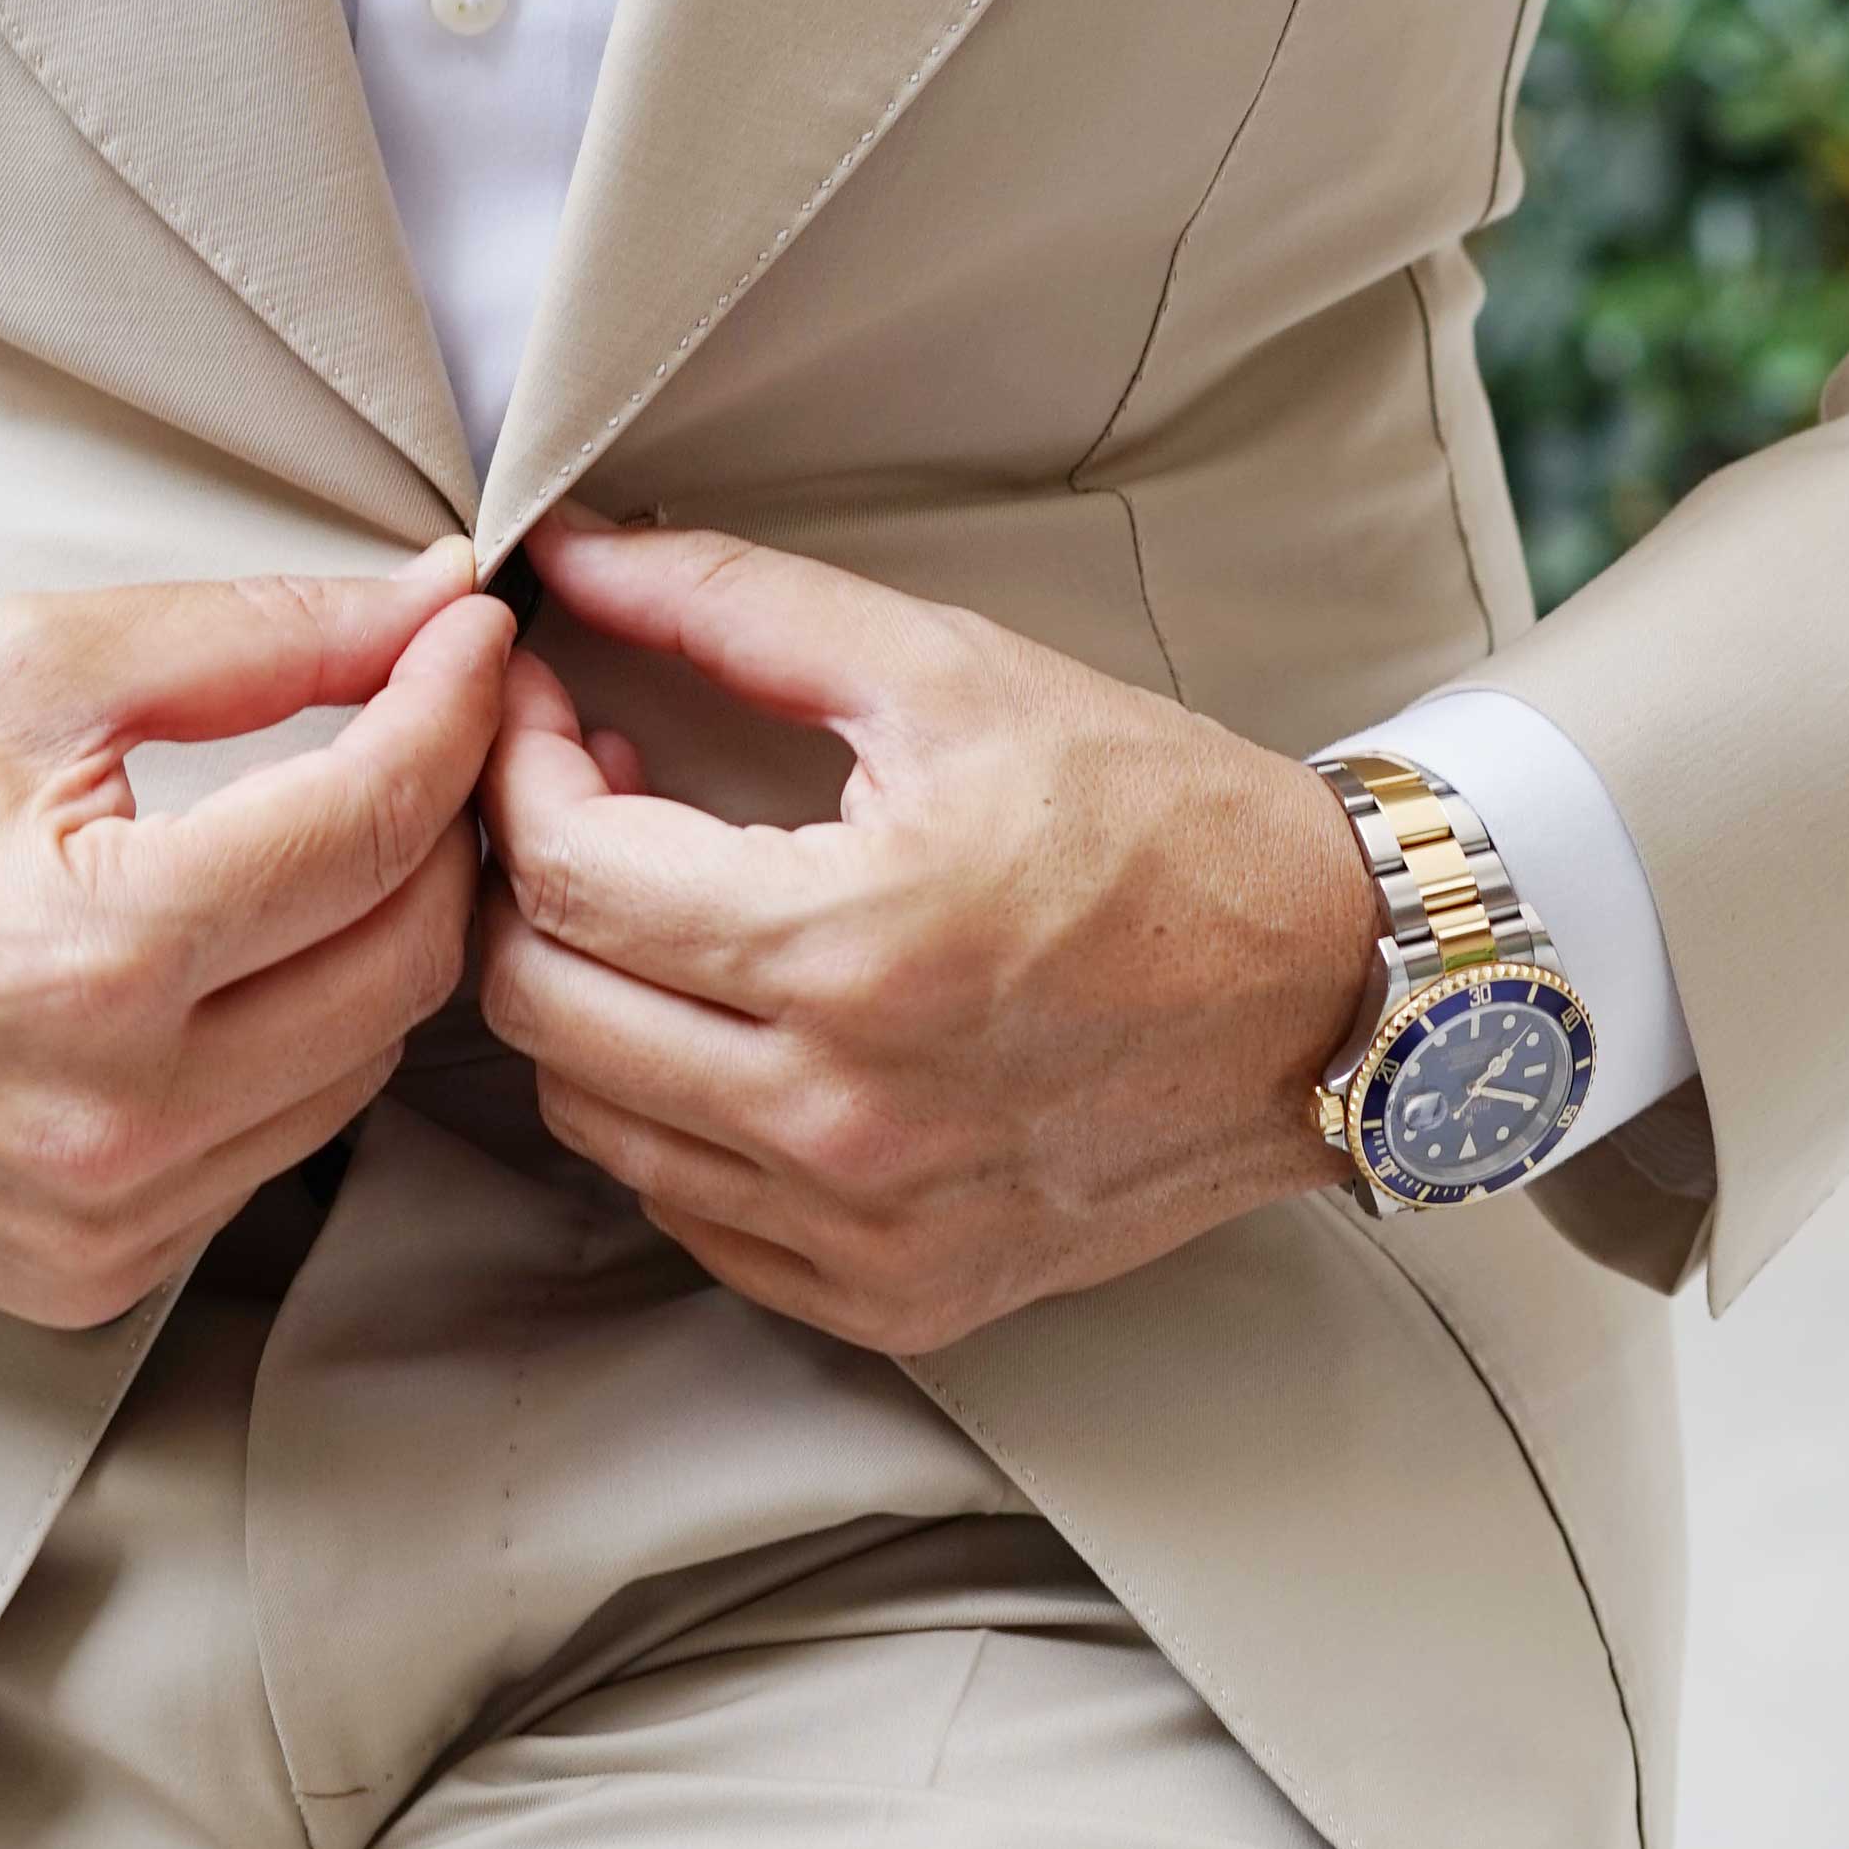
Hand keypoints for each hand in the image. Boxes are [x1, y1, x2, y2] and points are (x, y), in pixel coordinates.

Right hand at [0, 546, 511, 1323]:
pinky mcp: (89, 1273)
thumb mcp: (26, 669)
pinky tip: (241, 958)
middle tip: (430, 725)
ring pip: (362, 1066)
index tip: (466, 637)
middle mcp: (114, 1118)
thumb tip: (423, 611)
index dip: (450, 709)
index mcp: (95, 956)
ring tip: (340, 831)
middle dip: (442, 824)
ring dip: (376, 937)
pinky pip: (273, 1148)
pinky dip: (292, 1043)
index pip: (372, 826)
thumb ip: (253, 639)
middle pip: (406, 961)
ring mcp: (104, 1219)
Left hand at [475, 518, 1378, 1351]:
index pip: (567, 876)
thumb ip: (734, 605)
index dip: (517, 772)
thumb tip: (569, 553)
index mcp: (853, 952)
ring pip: (592, 1117)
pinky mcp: (891, 1294)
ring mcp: (864, 1228)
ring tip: (672, 902)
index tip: (546, 714)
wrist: (1331, 993)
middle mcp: (843, 1119)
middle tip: (596, 797)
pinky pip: (688, 1210)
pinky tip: (739, 1020)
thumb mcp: (949, 673)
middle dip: (531, 881)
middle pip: (542, 1007)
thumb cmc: (1156, 821)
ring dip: (594, 994)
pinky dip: (674, 1110)